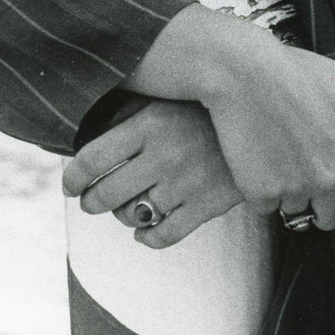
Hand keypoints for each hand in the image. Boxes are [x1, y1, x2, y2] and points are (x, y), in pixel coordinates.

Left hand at [61, 98, 243, 248]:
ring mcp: (187, 182)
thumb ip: (125, 112)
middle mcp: (164, 154)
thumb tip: (86, 135)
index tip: (70, 184)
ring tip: (125, 206)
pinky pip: (163, 235)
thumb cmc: (203, 106)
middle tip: (92, 199)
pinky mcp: (208, 204)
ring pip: (132, 216)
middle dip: (91, 201)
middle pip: (105, 195)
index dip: (72, 178)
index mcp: (149, 123)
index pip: (91, 160)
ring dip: (122, 215)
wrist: (263, 116)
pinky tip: (144, 228)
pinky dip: (147, 237)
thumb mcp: (164, 98)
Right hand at [197, 19, 334, 230]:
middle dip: (321, 201)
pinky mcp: (259, 192)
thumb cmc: (298, 72)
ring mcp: (292, 189)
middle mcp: (326, 180)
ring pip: (295, 212)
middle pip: (330, 220)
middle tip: (306, 166)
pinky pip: (265, 208)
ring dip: (290, 193)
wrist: (244, 71)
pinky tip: (259, 158)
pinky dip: (261, 191)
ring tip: (281, 153)